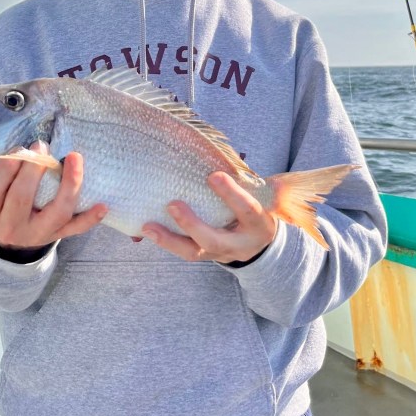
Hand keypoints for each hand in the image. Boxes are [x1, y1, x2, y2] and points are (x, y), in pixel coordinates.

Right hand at [0, 142, 106, 249]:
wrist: (7, 243)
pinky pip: (75, 229)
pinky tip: (103, 205)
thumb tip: (28, 147)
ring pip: (56, 212)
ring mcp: (36, 235)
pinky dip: (90, 218)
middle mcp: (10, 228)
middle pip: (22, 197)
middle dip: (34, 169)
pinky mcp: (55, 236)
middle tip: (42, 147)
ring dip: (68, 184)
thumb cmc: (0, 206)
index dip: (7, 166)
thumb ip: (4, 175)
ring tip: (73, 158)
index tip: (20, 148)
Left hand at [141, 172, 276, 263]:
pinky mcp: (205, 256)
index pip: (246, 210)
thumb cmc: (259, 210)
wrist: (260, 245)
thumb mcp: (267, 198)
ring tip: (148, 227)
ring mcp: (219, 254)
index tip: (214, 175)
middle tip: (173, 204)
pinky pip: (184, 252)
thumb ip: (259, 183)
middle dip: (192, 224)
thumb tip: (245, 159)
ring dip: (169, 240)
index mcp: (258, 224)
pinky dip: (166, 242)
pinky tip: (148, 231)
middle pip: (213, 240)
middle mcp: (239, 244)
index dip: (231, 194)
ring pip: (193, 252)